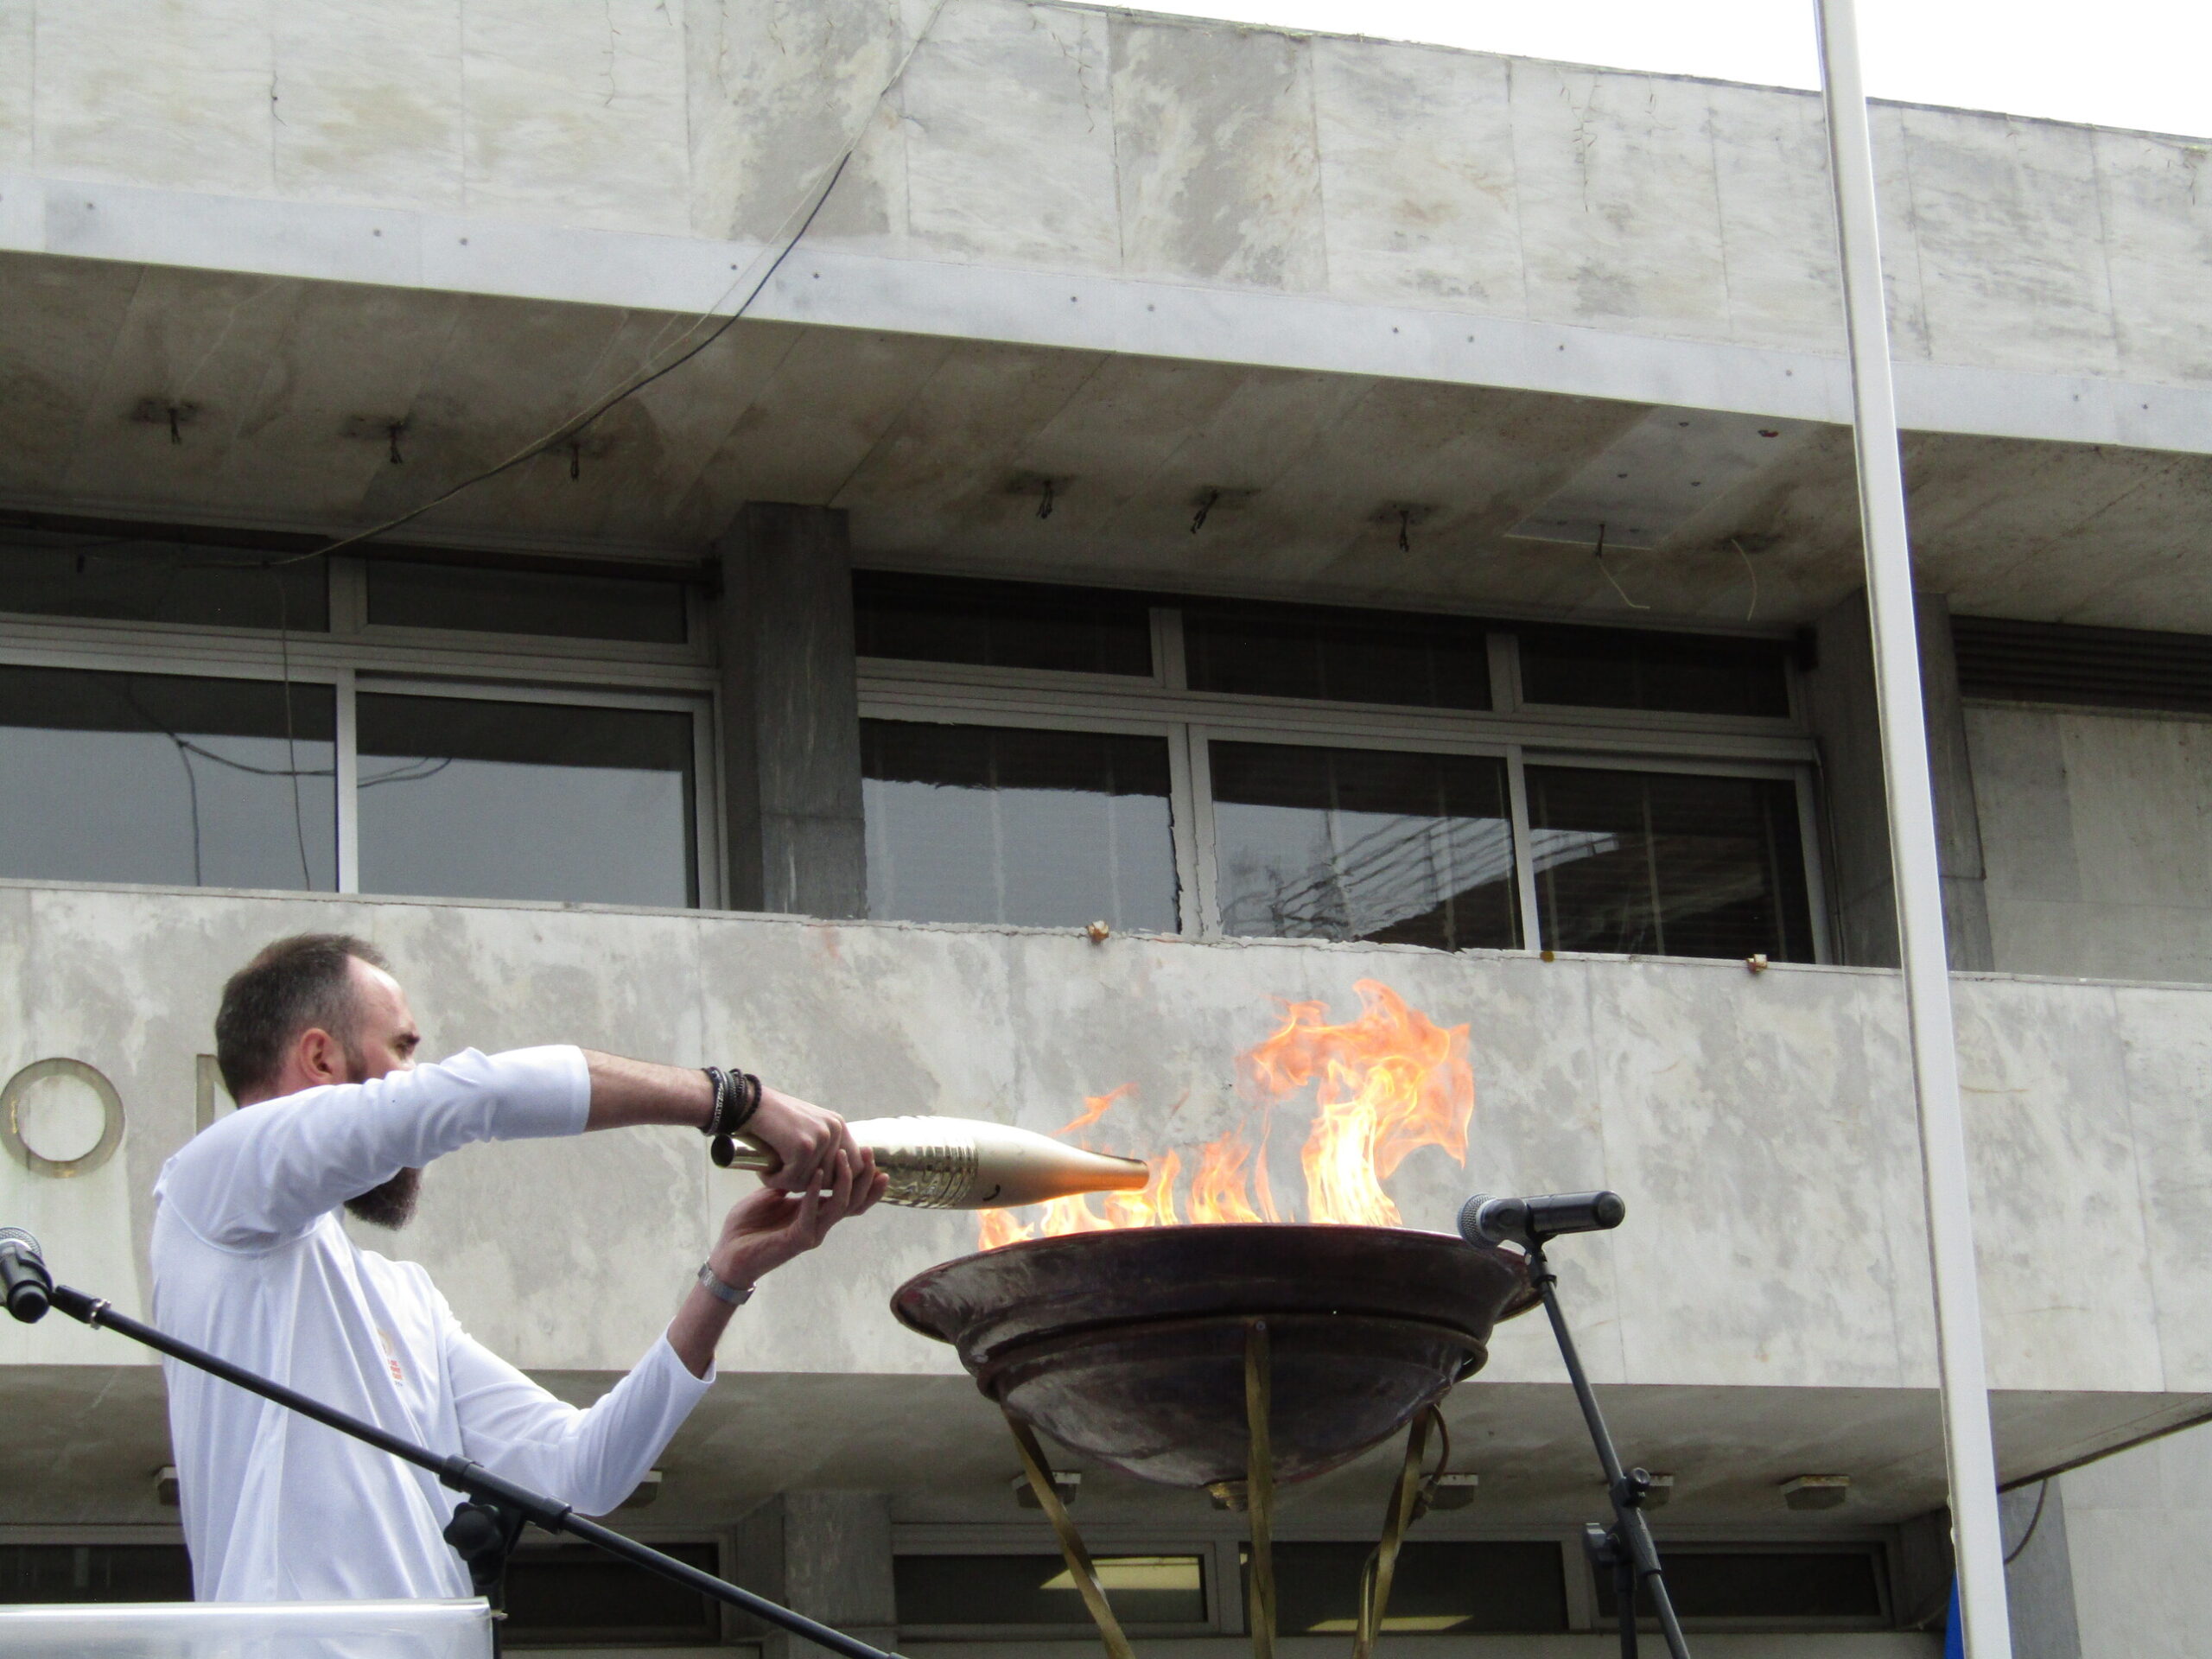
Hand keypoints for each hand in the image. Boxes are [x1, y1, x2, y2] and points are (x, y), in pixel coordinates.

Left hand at [708, 1148, 888, 1290]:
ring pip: (840, 1206)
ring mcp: (811, 1234)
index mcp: (815, 1214)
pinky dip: (814, 1192)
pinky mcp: (797, 1240)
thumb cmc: (747, 1226)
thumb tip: (801, 1161)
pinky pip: (812, 1213)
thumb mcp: (771, 1195)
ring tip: (843, 1156)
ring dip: (844, 1179)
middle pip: (854, 1202)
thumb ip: (791, 1182)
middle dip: (864, 1177)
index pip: (849, 1197)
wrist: (727, 1254)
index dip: (864, 1179)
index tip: (869, 1155)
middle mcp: (819, 1225)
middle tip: (867, 1152)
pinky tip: (815, 1173)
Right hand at [745, 1086, 872, 1194]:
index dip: (839, 1180)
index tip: (817, 1183)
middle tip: (785, 1176)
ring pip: (810, 1182)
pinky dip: (775, 1180)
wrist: (746, 1103)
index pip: (855, 1165)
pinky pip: (792, 1179)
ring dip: (787, 1182)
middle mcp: (834, 1129)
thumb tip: (831, 1182)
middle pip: (832, 1179)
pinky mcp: (804, 1146)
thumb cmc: (771, 1120)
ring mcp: (821, 1137)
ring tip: (771, 1172)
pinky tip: (764, 1171)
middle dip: (808, 1184)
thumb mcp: (803, 1130)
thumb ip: (820, 1149)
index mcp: (837, 1125)